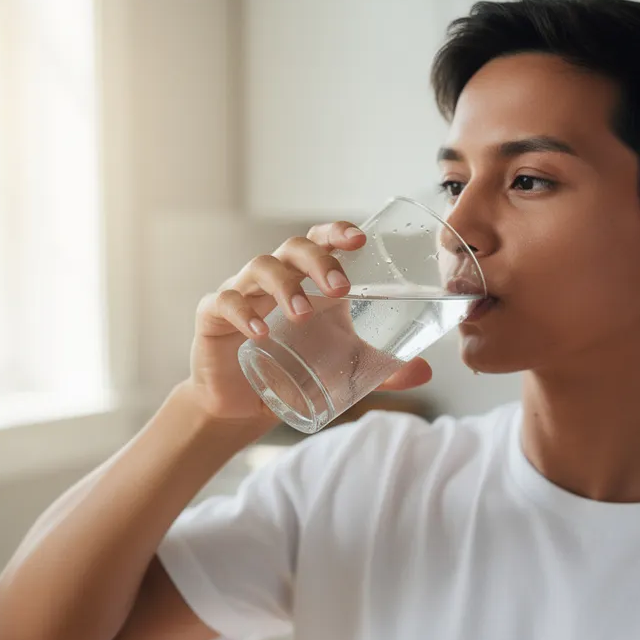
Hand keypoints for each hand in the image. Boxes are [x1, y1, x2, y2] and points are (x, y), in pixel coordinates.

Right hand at [185, 221, 433, 421]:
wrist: (244, 405)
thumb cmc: (295, 372)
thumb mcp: (343, 371)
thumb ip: (383, 370)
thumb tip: (425, 371)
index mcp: (308, 281)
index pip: (322, 242)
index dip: (337, 233)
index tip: (359, 239)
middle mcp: (275, 278)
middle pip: (294, 248)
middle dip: (319, 261)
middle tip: (340, 288)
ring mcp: (243, 292)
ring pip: (261, 267)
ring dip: (285, 286)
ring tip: (303, 313)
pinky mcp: (214, 316)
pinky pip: (226, 302)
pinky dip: (243, 313)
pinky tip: (260, 332)